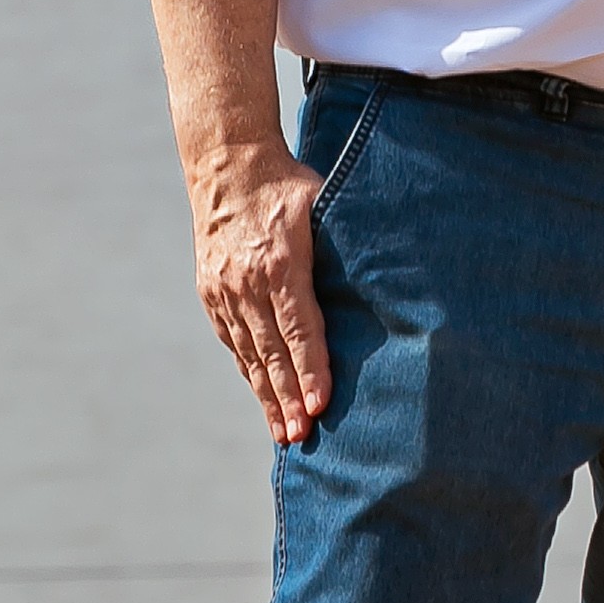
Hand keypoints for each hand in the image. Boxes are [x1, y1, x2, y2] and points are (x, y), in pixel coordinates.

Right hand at [188, 147, 334, 440]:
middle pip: (272, 351)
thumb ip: (346, 243)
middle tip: (303, 435)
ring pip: (250, 354)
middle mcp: (246, 282)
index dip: (311, 368)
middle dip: (289, 397)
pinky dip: (251, 372)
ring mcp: (224, 291)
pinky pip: (235, 342)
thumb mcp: (322, 203)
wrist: (226, 166)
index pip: (298, 327)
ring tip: (285, 433)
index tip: (321, 404)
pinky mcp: (212, 294)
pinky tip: (265, 398)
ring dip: (268, 396)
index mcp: (279, 262)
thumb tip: (392, 276)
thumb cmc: (288, 186)